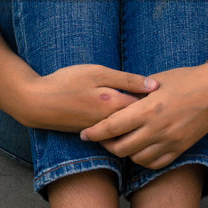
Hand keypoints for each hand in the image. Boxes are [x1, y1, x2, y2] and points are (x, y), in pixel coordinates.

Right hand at [22, 64, 156, 131]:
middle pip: (141, 123)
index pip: (148, 107)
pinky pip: (116, 134)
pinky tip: (129, 120)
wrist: (36, 104)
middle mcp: (112, 123)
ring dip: (141, 124)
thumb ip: (126, 79)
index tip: (172, 93)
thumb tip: (154, 86)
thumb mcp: (96, 72)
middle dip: (155, 115)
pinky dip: (125, 128)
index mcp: (115, 105)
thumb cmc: (66, 82)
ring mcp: (103, 131)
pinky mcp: (93, 134)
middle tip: (168, 106)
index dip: (161, 100)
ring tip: (152, 115)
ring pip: (130, 130)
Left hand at [79, 63, 207, 168]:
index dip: (94, 132)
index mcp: (148, 109)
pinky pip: (156, 163)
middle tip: (101, 138)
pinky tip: (139, 150)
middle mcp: (157, 129)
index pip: (112, 126)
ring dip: (125, 153)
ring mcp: (170, 141)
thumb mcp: (156, 81)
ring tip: (120, 142)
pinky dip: (143, 160)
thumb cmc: (184, 79)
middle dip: (106, 145)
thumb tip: (113, 96)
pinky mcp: (181, 148)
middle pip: (121, 148)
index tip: (84, 133)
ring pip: (137, 159)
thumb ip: (134, 92)